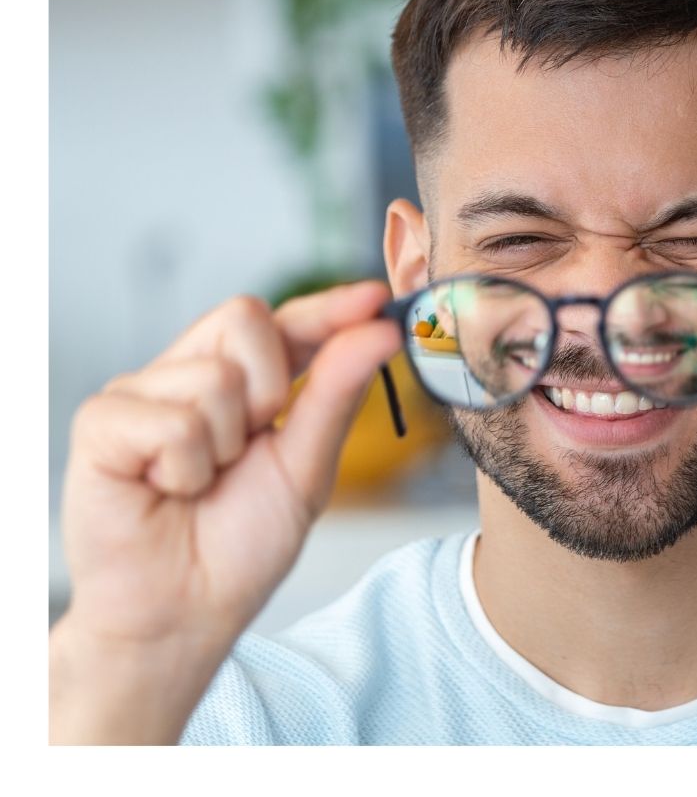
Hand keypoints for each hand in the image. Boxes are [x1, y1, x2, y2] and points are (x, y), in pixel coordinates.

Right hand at [52, 281, 400, 741]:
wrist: (184, 613)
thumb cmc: (241, 544)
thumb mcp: (307, 467)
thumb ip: (337, 393)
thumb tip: (380, 330)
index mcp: (245, 381)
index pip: (287, 321)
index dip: (329, 307)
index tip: (375, 298)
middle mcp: (191, 373)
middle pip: (244, 317)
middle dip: (269, 390)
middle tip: (248, 448)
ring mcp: (143, 394)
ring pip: (213, 377)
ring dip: (224, 447)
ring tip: (199, 482)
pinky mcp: (102, 422)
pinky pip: (170, 421)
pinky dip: (184, 468)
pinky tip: (165, 490)